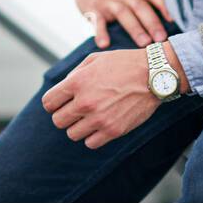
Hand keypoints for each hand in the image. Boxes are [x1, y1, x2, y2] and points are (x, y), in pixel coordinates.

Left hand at [42, 45, 176, 148]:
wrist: (153, 74)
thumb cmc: (123, 64)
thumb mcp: (95, 59)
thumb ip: (75, 74)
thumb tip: (63, 89)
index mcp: (77, 82)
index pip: (49, 102)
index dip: (53, 102)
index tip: (61, 102)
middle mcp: (85, 102)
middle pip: (58, 121)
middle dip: (64, 115)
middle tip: (75, 110)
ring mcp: (99, 118)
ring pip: (72, 134)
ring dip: (78, 127)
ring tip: (89, 117)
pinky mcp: (113, 130)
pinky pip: (90, 143)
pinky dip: (92, 137)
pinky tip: (100, 125)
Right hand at [68, 0, 171, 47]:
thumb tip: (173, 20)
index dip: (165, 6)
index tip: (175, 20)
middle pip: (141, 7)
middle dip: (152, 23)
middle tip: (161, 39)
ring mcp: (109, 1)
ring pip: (123, 14)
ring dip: (134, 29)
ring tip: (144, 43)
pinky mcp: (93, 8)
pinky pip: (97, 21)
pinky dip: (100, 32)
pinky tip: (104, 44)